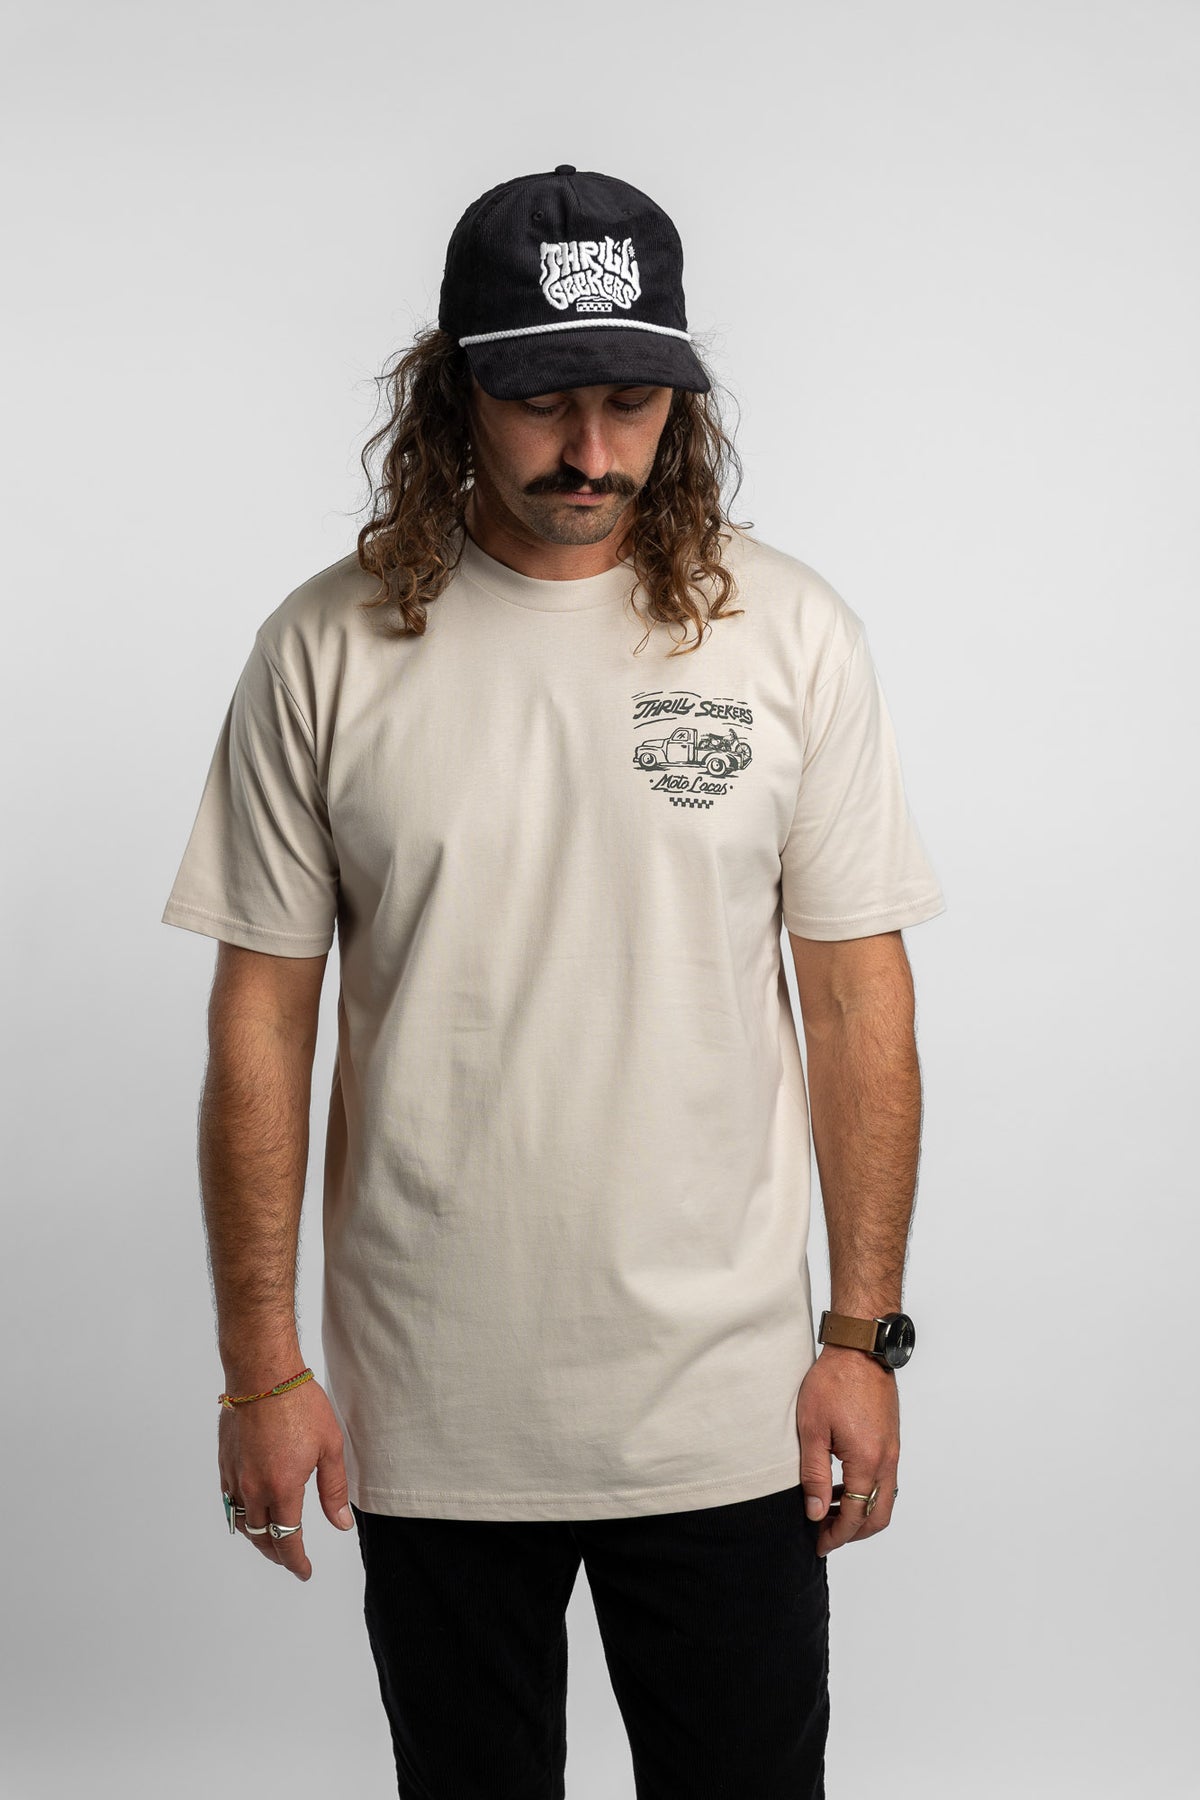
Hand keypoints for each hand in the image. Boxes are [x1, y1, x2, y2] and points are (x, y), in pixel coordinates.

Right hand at [218, 1379, 353, 1579]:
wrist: (261, 1373)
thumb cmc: (299, 1404)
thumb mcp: (329, 1446)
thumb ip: (333, 1490)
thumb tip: (341, 1523)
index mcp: (282, 1488)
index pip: (287, 1541)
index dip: (296, 1562)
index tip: (304, 1571)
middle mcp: (253, 1489)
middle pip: (261, 1538)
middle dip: (277, 1553)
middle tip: (290, 1559)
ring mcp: (235, 1476)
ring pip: (242, 1522)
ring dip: (257, 1538)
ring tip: (271, 1540)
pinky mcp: (224, 1462)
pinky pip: (230, 1501)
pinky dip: (241, 1515)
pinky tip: (251, 1510)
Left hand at [795, 1346, 899, 1556]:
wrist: (859, 1350)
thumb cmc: (833, 1383)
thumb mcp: (813, 1431)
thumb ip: (815, 1476)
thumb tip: (816, 1513)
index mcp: (867, 1461)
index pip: (856, 1516)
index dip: (837, 1535)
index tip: (819, 1543)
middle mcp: (887, 1460)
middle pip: (878, 1516)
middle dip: (853, 1533)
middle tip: (827, 1535)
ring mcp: (893, 1450)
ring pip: (884, 1499)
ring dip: (861, 1513)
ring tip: (830, 1511)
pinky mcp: (891, 1440)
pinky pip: (885, 1479)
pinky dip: (868, 1492)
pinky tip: (843, 1485)